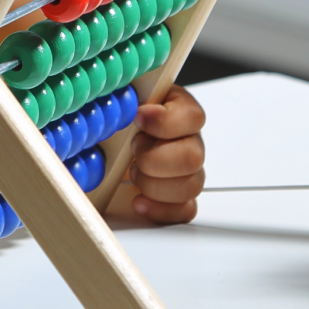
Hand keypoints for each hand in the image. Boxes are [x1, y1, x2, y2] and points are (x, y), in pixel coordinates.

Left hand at [125, 83, 205, 223]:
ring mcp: (189, 172)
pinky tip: (138, 201)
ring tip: (132, 174)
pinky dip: (159, 209)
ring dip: (154, 184)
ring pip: (191, 186)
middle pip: (193, 157)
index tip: (138, 118)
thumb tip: (117, 104)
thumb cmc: (123, 120)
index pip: (192, 117)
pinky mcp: (182, 198)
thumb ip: (125, 98)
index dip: (165, 121)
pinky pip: (185, 210)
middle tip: (132, 152)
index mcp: (180, 112)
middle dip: (155, 158)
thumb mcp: (123, 101)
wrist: (115, 146)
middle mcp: (190, 142)